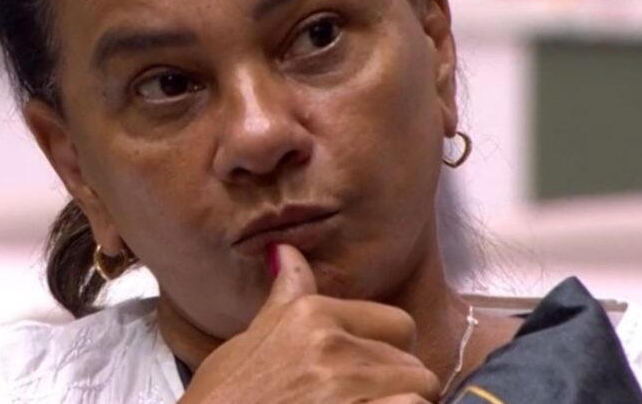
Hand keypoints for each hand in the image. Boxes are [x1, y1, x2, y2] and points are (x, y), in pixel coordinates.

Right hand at [179, 244, 440, 403]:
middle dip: (396, 386)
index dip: (387, 353)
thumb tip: (287, 252)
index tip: (368, 374)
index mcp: (309, 315)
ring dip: (401, 403)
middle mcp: (331, 344)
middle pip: (413, 362)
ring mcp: (343, 387)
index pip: (397, 324)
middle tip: (362, 399)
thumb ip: (284, 299)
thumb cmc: (222, 400)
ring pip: (420, 389)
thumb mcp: (246, 342)